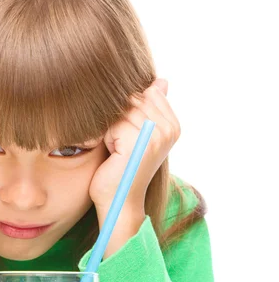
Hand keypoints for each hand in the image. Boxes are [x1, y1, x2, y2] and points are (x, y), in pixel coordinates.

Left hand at [88, 78, 180, 210]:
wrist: (120, 201)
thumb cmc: (125, 167)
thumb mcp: (140, 134)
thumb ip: (150, 107)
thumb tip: (161, 80)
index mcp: (173, 125)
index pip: (147, 93)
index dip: (131, 110)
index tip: (131, 135)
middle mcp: (169, 130)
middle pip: (134, 100)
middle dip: (120, 120)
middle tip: (123, 146)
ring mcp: (155, 137)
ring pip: (122, 111)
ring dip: (113, 130)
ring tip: (120, 152)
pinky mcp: (138, 144)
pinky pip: (113, 126)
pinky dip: (108, 140)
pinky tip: (115, 157)